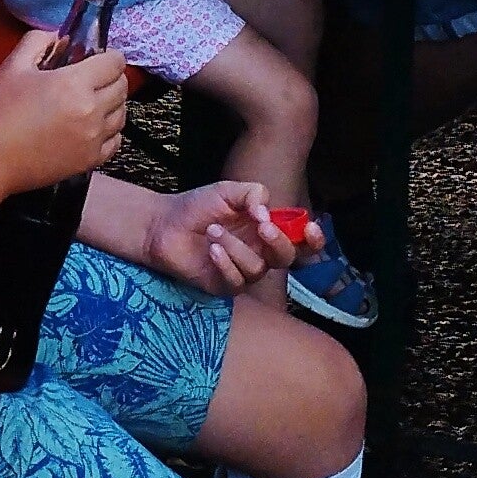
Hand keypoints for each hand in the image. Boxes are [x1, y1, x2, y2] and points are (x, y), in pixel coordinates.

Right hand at [0, 28, 127, 201]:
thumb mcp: (13, 66)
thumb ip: (38, 41)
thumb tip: (59, 37)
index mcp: (74, 84)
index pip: (115, 63)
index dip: (109, 57)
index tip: (97, 59)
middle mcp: (92, 111)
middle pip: (122, 87)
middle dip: (112, 78)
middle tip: (94, 79)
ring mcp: (94, 138)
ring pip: (122, 114)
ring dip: (112, 104)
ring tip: (93, 103)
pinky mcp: (90, 160)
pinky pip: (115, 141)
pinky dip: (110, 131)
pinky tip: (93, 128)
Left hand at [140, 182, 315, 295]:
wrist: (164, 224)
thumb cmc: (197, 207)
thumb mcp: (227, 191)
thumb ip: (253, 194)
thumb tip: (267, 213)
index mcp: (266, 230)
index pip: (300, 240)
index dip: (313, 239)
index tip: (309, 227)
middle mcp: (259, 253)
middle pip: (287, 258)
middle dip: (278, 242)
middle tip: (261, 226)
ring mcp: (243, 272)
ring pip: (258, 268)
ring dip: (237, 246)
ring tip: (212, 231)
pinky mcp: (224, 286)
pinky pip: (237, 282)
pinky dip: (225, 264)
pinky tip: (211, 249)